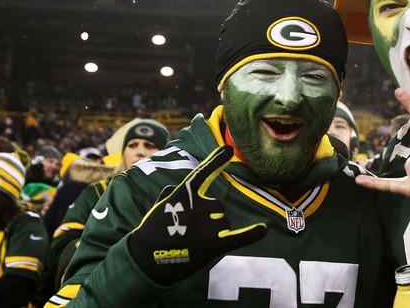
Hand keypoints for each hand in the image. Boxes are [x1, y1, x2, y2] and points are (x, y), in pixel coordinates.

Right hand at [128, 146, 266, 284]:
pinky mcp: (214, 245)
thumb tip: (172, 189)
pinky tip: (263, 230)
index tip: (230, 149)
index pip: (203, 173)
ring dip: (214, 230)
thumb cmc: (151, 233)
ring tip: (193, 242)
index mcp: (184, 194)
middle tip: (189, 231)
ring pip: (223, 222)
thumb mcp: (157, 207)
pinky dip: (252, 234)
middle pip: (216, 207)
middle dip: (207, 217)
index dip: (216, 161)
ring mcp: (208, 225)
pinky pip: (238, 237)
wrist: (146, 260)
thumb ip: (169, 196)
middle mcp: (199, 206)